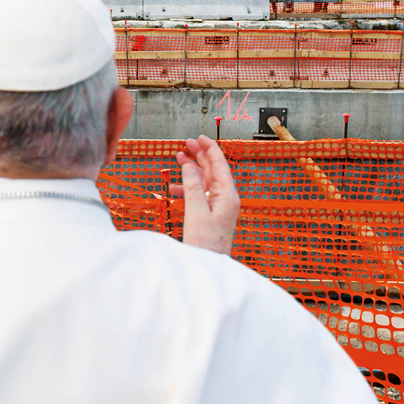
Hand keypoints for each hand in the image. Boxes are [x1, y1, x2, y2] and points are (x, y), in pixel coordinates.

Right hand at [171, 136, 240, 254]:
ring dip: (193, 170)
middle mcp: (226, 198)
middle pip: (213, 170)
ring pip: (206, 181)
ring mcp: (220, 206)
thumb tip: (190, 166)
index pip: (220, 164)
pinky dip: (189, 187)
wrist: (209, 265)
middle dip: (200, 156)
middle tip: (186, 144)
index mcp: (227, 195)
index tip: (199, 138)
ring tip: (179, 160)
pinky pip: (201, 194)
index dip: (209, 148)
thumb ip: (192, 186)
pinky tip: (176, 187)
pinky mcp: (212, 214)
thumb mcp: (195, 211)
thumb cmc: (206, 243)